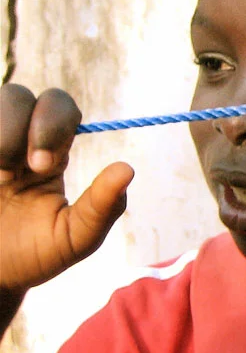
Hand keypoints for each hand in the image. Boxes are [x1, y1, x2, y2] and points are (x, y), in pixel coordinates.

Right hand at [0, 84, 133, 292]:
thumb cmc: (32, 256)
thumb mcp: (74, 238)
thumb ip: (102, 207)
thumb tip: (127, 169)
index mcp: (49, 151)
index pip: (59, 108)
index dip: (54, 124)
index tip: (45, 166)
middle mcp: (12, 139)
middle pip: (19, 96)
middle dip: (23, 127)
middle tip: (25, 169)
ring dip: (0, 137)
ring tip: (0, 178)